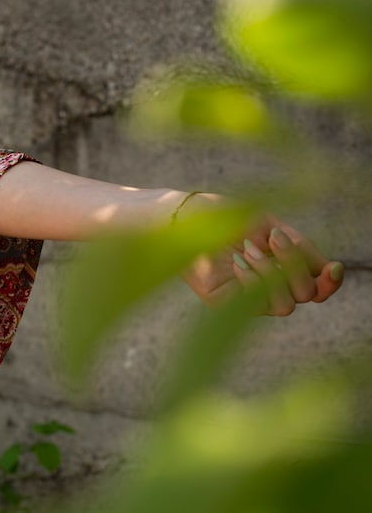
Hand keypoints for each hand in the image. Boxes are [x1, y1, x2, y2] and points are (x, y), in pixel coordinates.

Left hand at [183, 215, 342, 315]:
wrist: (185, 214)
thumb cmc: (226, 216)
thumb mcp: (271, 226)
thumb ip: (300, 248)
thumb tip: (327, 269)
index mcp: (282, 267)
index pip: (318, 288)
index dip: (331, 283)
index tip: (334, 267)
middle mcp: (267, 286)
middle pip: (306, 295)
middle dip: (294, 264)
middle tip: (271, 237)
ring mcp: (245, 297)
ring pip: (284, 305)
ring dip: (272, 273)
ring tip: (248, 249)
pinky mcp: (223, 303)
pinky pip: (252, 304)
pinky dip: (251, 281)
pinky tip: (238, 261)